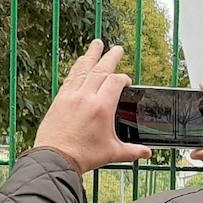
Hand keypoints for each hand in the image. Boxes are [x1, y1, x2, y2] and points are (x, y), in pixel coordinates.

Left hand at [33, 40, 150, 173]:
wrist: (55, 158)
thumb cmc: (83, 156)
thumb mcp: (112, 153)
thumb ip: (132, 151)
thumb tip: (147, 152)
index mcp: (102, 107)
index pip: (115, 82)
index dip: (123, 79)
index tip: (126, 82)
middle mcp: (86, 97)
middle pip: (100, 70)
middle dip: (110, 57)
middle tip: (117, 49)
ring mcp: (71, 96)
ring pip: (83, 69)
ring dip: (91, 55)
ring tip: (96, 44)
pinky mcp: (59, 99)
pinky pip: (70, 78)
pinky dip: (76, 68)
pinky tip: (79, 63)